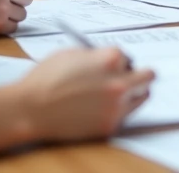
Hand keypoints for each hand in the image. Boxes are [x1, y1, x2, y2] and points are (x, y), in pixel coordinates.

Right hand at [10, 48, 153, 141]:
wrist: (31, 108)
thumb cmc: (45, 79)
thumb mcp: (71, 54)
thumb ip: (95, 55)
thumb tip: (107, 60)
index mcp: (110, 59)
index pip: (127, 57)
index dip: (118, 61)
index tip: (113, 66)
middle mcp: (119, 81)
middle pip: (147, 76)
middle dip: (139, 75)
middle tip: (133, 77)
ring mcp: (116, 105)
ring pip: (142, 97)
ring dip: (133, 93)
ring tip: (118, 94)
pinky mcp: (110, 125)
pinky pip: (125, 115)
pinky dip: (118, 111)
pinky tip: (102, 108)